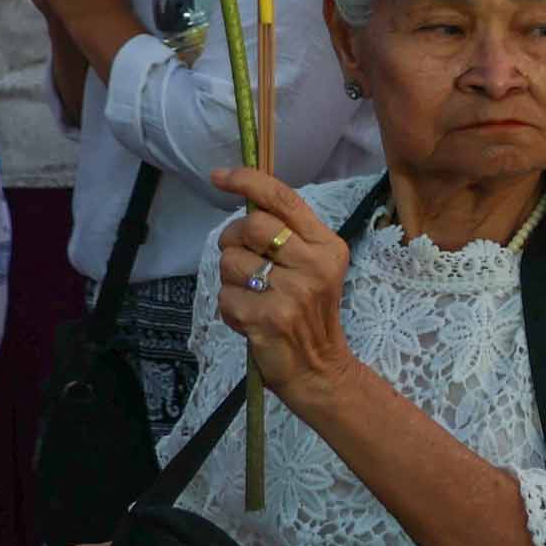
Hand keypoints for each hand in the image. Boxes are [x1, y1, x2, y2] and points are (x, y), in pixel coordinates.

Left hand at [210, 165, 355, 385]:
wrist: (320, 369)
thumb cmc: (309, 314)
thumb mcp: (312, 268)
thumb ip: (287, 236)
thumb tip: (244, 205)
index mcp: (326, 246)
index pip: (283, 198)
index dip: (247, 181)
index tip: (219, 176)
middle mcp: (314, 265)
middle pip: (250, 226)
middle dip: (233, 240)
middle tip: (242, 261)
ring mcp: (293, 292)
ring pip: (231, 262)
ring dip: (231, 281)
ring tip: (252, 298)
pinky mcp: (269, 318)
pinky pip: (226, 297)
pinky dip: (230, 310)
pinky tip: (251, 320)